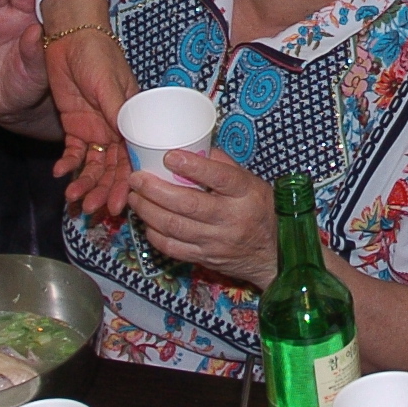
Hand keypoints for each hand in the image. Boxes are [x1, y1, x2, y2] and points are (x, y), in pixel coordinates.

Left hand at [40, 0, 133, 217]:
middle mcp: (116, 129)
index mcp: (132, 121)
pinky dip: (68, 165)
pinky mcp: (75, 126)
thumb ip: (117, 110)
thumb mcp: (110, 83)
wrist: (71, 38)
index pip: (133, 158)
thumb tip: (128, 139)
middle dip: (104, 191)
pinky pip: (74, 153)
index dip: (128, 182)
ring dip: (85, 184)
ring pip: (93, 166)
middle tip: (94, 211)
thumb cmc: (99, 55)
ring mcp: (95, 129)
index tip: (123, 204)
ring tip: (74, 202)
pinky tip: (60, 175)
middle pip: (112, 169)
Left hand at [124, 151, 278, 287]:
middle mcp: (231, 218)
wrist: (272, 254)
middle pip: (188, 204)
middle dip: (155, 190)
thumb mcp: (252, 183)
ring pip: (174, 227)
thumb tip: (195, 148)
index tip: (169, 156)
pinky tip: (146, 221)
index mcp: (245, 193)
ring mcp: (216, 241)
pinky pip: (172, 248)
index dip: (193, 167)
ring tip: (135, 197)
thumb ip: (224, 166)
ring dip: (148, 210)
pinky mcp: (204, 258)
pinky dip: (154, 234)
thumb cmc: (259, 211)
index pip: (220, 177)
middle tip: (137, 178)